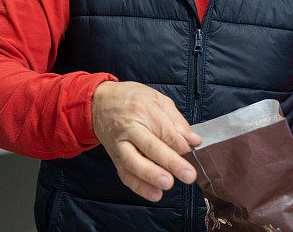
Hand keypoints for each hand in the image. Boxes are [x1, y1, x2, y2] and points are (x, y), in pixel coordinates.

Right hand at [92, 81, 201, 201]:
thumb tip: (193, 140)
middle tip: (188, 174)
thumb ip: (177, 121)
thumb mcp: (157, 99)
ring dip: (151, 177)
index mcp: (142, 110)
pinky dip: (139, 186)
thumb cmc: (131, 99)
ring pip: (133, 163)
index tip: (193, 151)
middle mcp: (129, 129)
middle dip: (170, 162)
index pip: (164, 130)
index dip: (180, 143)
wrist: (99, 103)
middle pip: (150, 147)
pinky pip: (125, 175)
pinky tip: (155, 194)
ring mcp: (120, 145)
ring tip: (168, 185)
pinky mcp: (115, 159)